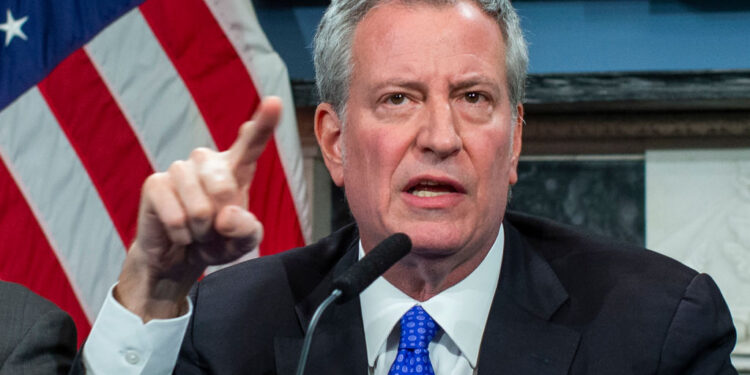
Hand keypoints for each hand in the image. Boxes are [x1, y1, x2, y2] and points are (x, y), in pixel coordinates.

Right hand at [115, 97, 281, 321]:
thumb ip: (247, 230)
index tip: (275, 102)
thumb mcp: (244, 242)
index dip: (263, 123)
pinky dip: (182, 235)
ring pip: (200, 209)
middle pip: (224, 188)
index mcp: (237, 167)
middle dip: (220, 221)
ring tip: (196, 229)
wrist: (179, 257)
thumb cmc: (218, 241)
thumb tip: (226, 216)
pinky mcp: (155, 183)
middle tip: (213, 229)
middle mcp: (208, 160)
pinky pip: (176, 218)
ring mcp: (179, 169)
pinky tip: (178, 232)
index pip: (252, 143)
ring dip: (201, 231)